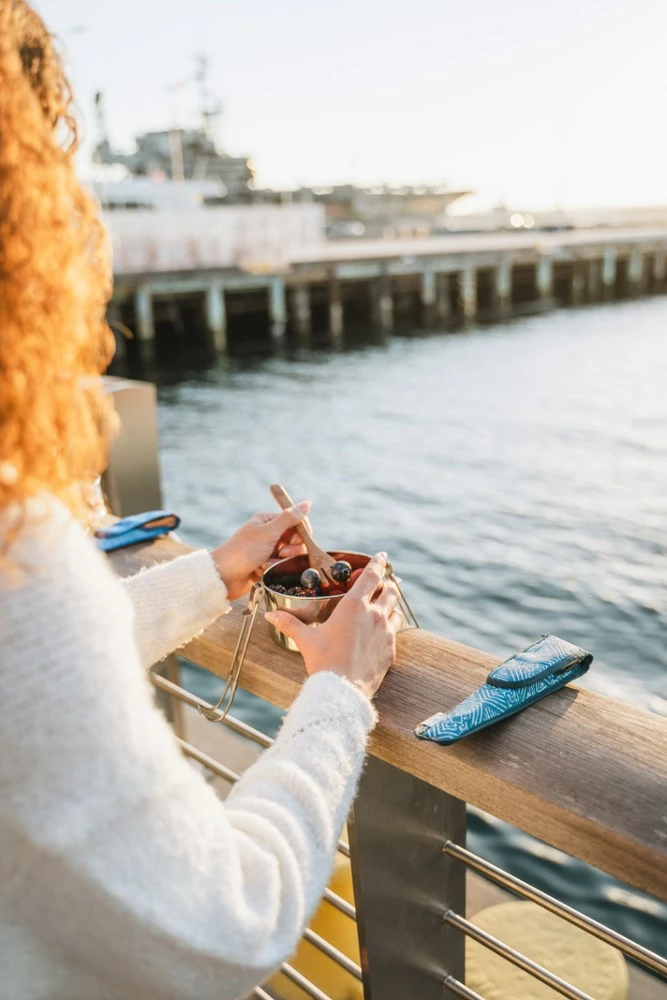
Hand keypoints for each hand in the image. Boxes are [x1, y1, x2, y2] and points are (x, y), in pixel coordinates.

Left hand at [213, 500, 310, 599]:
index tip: (294, 541)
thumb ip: (289, 518)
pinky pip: (281, 568)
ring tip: (266, 564)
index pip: (296, 523)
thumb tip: (308, 503)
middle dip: (290, 550)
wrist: (223, 576)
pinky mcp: (267, 566)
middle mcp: (269, 534)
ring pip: (289, 557)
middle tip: (281, 553)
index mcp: (268, 521)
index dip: (300, 533)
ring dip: (279, 562)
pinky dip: (272, 570)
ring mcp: (268, 550)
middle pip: (296, 541)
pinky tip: (261, 571)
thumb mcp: (268, 532)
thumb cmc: (244, 550)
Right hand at [265, 553, 401, 699]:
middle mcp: (374, 615)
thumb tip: (270, 615)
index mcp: (354, 606)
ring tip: (384, 608)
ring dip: (391, 606)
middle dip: (387, 585)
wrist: (341, 690)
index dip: (378, 563)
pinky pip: (396, 633)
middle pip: (390, 591)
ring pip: (396, 610)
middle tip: (381, 586)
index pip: (372, 575)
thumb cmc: (323, 661)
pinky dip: (391, 628)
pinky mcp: (391, 650)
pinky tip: (382, 634)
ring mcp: (386, 633)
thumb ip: (289, 623)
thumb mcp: (305, 639)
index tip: (382, 556)